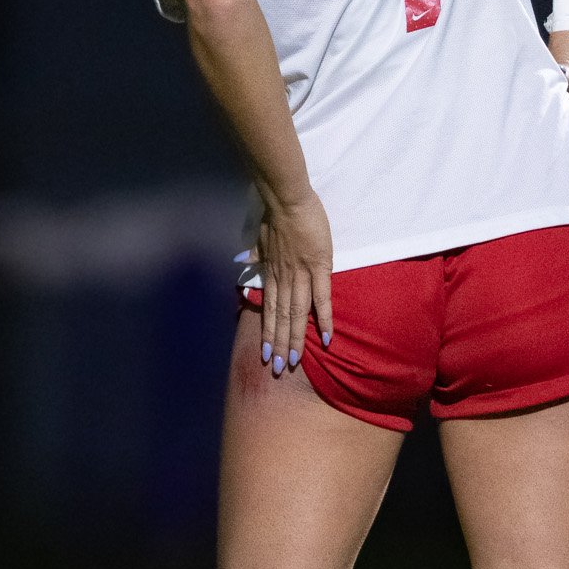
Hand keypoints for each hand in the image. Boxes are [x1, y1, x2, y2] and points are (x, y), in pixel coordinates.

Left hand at [256, 187, 333, 376]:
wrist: (286, 199)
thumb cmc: (274, 215)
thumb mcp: (259, 237)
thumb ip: (255, 254)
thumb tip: (243, 262)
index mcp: (271, 273)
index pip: (270, 309)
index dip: (269, 332)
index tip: (266, 354)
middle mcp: (284, 278)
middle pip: (281, 318)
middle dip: (279, 344)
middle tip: (278, 369)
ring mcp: (302, 274)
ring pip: (297, 313)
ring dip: (296, 339)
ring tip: (294, 362)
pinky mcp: (319, 266)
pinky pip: (322, 297)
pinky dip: (323, 318)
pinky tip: (326, 338)